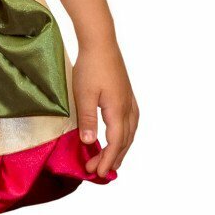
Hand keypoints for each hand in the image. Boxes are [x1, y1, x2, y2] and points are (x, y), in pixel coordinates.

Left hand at [72, 37, 137, 177]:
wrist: (101, 42)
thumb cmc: (90, 67)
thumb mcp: (84, 94)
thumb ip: (87, 119)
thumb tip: (89, 143)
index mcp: (118, 110)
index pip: (115, 143)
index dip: (106, 159)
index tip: (95, 172)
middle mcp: (128, 108)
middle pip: (125, 141)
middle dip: (113, 158)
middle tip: (100, 172)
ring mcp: (130, 101)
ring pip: (130, 133)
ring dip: (121, 149)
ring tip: (112, 161)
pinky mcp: (127, 95)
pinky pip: (131, 123)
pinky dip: (125, 136)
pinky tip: (121, 137)